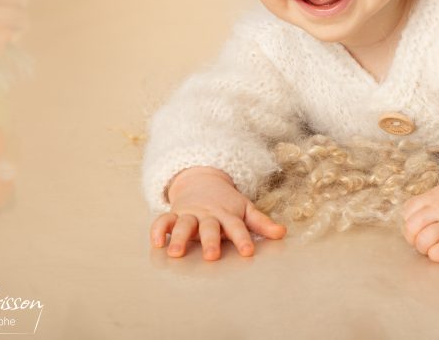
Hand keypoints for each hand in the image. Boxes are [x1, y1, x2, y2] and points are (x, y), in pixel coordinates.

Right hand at [150, 166, 285, 260]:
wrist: (202, 181)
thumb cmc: (227, 203)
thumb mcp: (245, 209)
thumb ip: (261, 223)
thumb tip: (282, 233)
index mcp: (227, 214)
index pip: (237, 227)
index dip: (242, 239)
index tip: (248, 252)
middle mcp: (208, 215)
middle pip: (209, 227)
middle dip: (210, 241)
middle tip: (212, 256)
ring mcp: (189, 214)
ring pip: (183, 224)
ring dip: (179, 237)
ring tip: (176, 253)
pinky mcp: (174, 214)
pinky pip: (163, 220)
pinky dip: (158, 230)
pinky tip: (156, 243)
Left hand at [400, 185, 438, 262]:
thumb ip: (424, 206)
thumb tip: (408, 226)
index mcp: (434, 196)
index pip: (407, 211)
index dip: (409, 223)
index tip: (418, 229)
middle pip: (412, 226)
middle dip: (413, 238)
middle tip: (423, 242)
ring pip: (423, 240)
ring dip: (424, 249)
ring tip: (432, 248)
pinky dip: (435, 255)